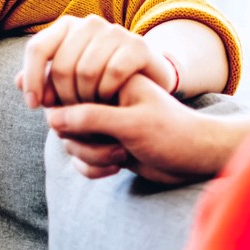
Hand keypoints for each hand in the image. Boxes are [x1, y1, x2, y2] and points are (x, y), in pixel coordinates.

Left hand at [17, 15, 177, 108]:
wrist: (146, 81)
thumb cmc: (100, 82)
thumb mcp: (69, 82)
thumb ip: (44, 81)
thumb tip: (17, 82)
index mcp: (67, 26)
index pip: (38, 48)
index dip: (32, 79)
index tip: (34, 106)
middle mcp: (89, 23)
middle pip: (61, 64)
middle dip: (62, 97)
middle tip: (69, 115)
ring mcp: (115, 31)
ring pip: (86, 71)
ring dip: (85, 100)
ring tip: (88, 112)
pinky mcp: (137, 45)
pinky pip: (113, 72)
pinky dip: (107, 93)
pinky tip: (108, 103)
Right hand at [46, 73, 244, 184]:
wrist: (197, 160)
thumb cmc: (173, 135)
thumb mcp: (132, 124)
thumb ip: (91, 117)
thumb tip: (52, 118)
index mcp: (111, 79)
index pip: (69, 87)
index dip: (72, 112)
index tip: (99, 127)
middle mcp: (103, 98)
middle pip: (63, 117)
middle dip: (82, 139)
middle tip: (114, 144)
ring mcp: (102, 122)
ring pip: (69, 139)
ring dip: (89, 154)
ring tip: (121, 156)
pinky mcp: (104, 144)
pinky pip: (78, 157)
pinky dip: (91, 167)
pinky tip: (117, 169)